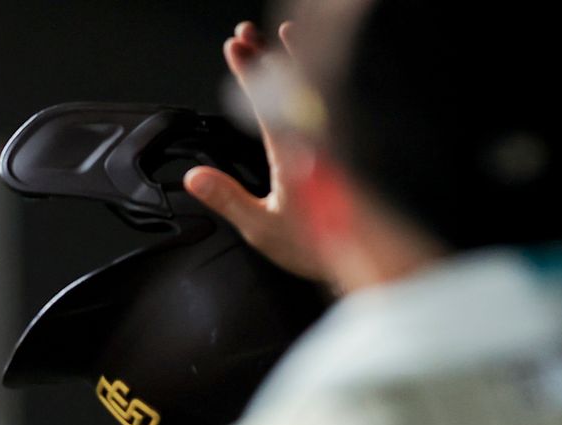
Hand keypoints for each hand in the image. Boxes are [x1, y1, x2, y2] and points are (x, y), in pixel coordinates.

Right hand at [185, 21, 324, 282]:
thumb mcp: (262, 228)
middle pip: (290, 84)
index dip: (248, 71)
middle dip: (266, 54)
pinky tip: (308, 77)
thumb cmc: (319, 245)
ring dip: (294, 59)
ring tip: (280, 36)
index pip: (266, 101)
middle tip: (245, 33)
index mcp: (293, 154)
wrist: (366, 253)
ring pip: (314, 88)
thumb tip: (195, 177)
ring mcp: (332, 139)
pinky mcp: (341, 147)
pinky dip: (314, 81)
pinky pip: (327, 103)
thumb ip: (227, 198)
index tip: (234, 47)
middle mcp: (315, 139)